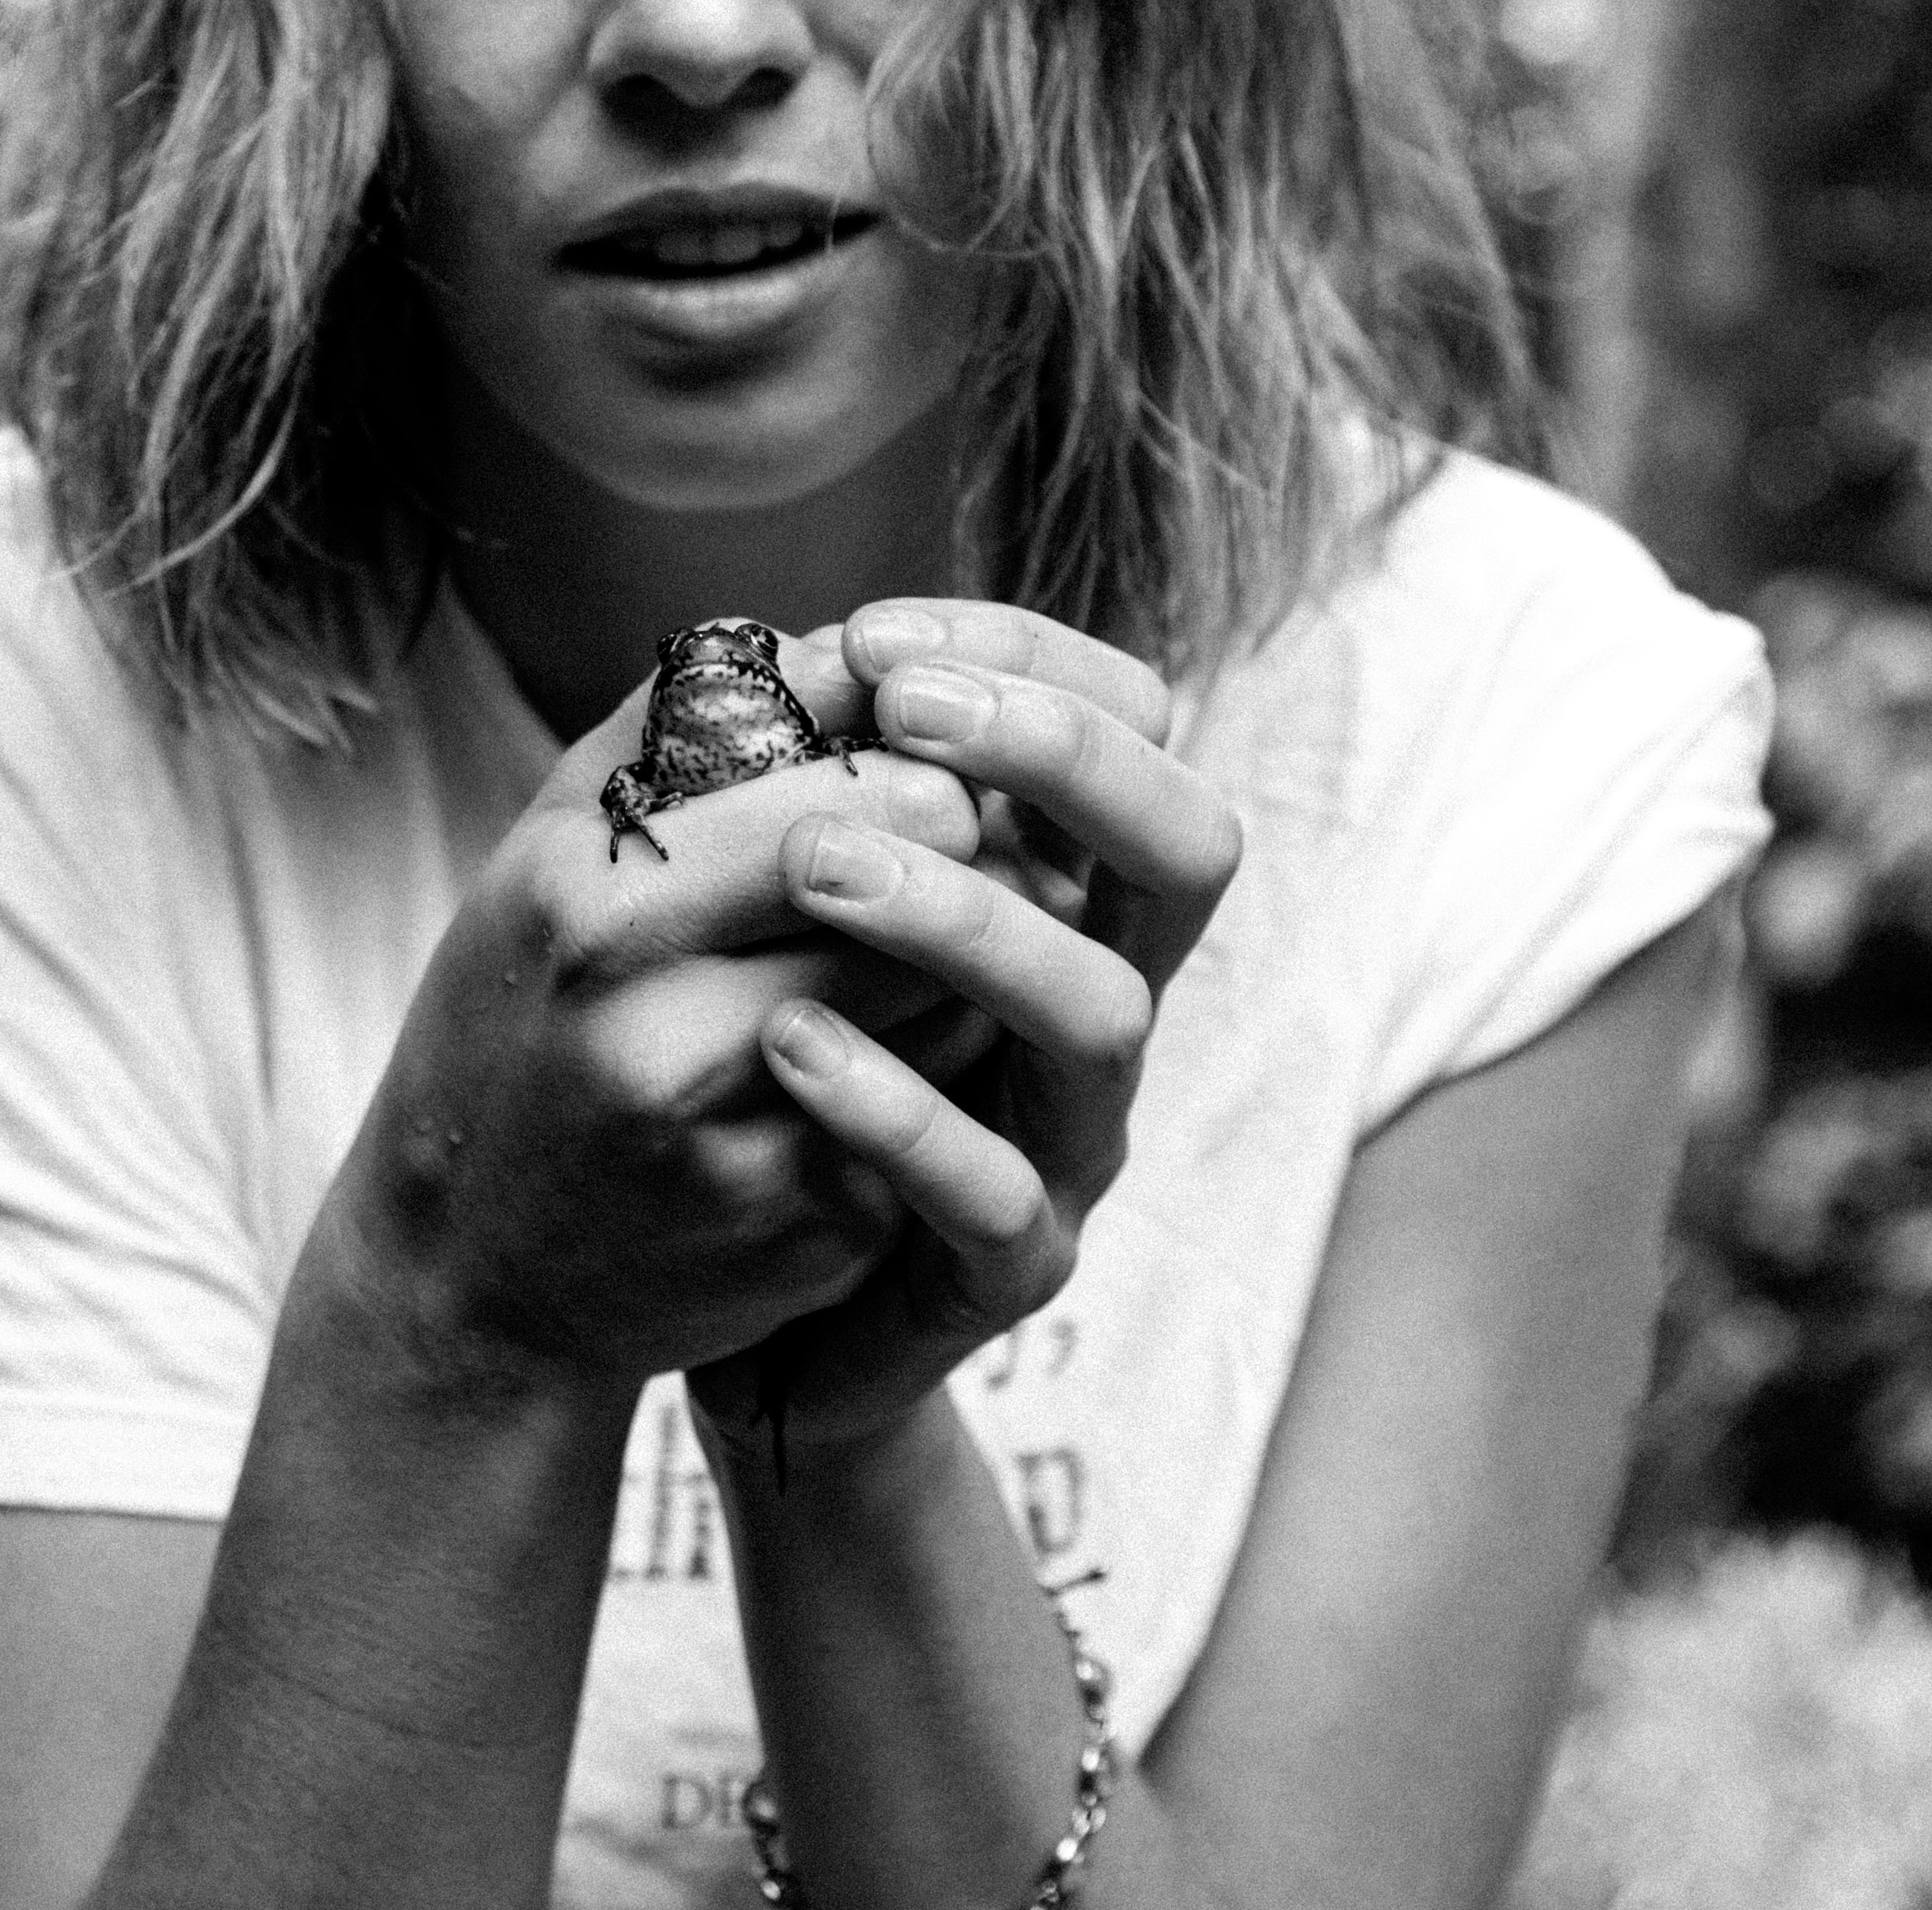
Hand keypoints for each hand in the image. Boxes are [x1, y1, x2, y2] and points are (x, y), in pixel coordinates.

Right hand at [308, 649, 992, 1405]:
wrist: (463, 1273)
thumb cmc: (516, 1015)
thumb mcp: (549, 850)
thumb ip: (682, 724)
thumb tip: (846, 637)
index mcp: (593, 908)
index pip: (834, 800)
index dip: (914, 767)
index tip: (935, 759)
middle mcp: (657, 1032)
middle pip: (909, 902)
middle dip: (963, 859)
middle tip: (981, 836)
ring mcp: (738, 1148)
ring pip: (949, 1007)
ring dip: (968, 964)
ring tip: (942, 940)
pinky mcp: (808, 1237)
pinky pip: (940, 1114)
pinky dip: (944, 1070)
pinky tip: (903, 1055)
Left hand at [689, 602, 1242, 1464]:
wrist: (745, 1298)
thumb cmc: (786, 1052)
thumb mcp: (809, 901)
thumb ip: (822, 782)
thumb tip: (774, 639)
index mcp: (1068, 886)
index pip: (1136, 728)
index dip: (1033, 659)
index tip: (878, 633)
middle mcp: (1104, 993)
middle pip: (1185, 846)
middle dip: (1059, 755)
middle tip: (901, 710)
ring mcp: (1074, 1134)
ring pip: (1101, 1010)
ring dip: (964, 917)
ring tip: (814, 864)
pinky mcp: (1012, 1265)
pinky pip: (994, 1187)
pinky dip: (896, 1103)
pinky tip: (787, 1039)